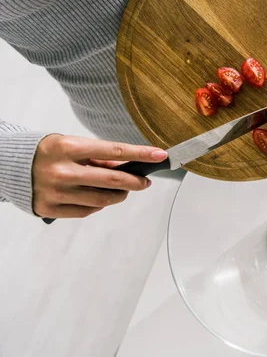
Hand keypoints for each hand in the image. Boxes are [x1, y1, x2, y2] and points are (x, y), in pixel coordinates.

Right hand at [32, 134, 167, 218]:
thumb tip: (126, 166)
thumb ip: (97, 157)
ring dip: (119, 195)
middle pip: (112, 180)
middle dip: (135, 182)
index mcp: (68, 147)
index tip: (160, 155)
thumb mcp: (71, 145)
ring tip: (124, 190)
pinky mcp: (50, 208)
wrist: (8, 166)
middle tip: (145, 182)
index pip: (114, 151)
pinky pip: (86, 211)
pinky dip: (99, 205)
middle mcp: (62, 171)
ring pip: (102, 200)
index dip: (141, 154)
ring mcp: (55, 192)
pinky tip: (100, 198)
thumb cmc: (47, 152)